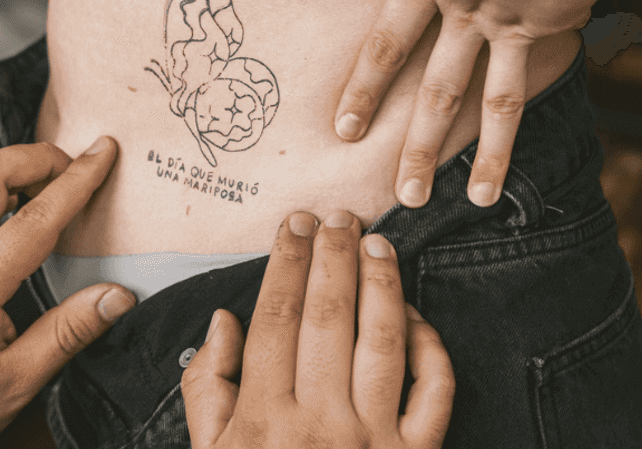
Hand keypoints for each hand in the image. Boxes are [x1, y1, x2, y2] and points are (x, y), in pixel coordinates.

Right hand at [181, 212, 454, 448]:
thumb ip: (208, 390)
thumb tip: (222, 321)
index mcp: (262, 422)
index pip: (275, 319)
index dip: (285, 263)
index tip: (292, 224)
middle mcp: (319, 425)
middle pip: (327, 318)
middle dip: (332, 256)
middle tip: (336, 215)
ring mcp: (373, 442)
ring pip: (382, 340)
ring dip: (381, 283)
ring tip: (376, 242)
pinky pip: (433, 390)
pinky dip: (429, 345)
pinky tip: (414, 313)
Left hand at [301, 0, 627, 208]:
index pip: (386, 42)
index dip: (364, 87)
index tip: (344, 131)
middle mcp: (467, 14)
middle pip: (437, 91)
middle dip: (418, 147)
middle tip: (402, 196)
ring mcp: (514, 27)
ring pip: (493, 104)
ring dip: (484, 157)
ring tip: (478, 202)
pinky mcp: (556, 26)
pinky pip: (539, 78)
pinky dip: (535, 113)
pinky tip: (532, 137)